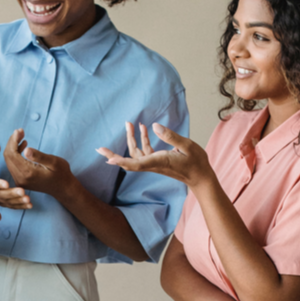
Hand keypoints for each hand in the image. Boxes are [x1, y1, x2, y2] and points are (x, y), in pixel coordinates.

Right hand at [0, 143, 31, 208]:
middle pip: (0, 194)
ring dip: (18, 202)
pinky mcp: (1, 202)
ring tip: (28, 200)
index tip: (6, 183)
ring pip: (7, 202)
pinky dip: (20, 206)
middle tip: (22, 192)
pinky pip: (11, 206)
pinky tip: (30, 205)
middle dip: (11, 194)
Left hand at [4, 128, 73, 197]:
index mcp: (28, 173)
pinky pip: (13, 165)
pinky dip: (16, 154)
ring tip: (22, 136)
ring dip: (13, 147)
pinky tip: (23, 146)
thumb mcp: (53, 162)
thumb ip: (39, 156)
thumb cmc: (61, 173)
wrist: (63, 188)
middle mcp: (21, 179)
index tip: (19, 131)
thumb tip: (26, 150)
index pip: (12, 154)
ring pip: (9, 161)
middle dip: (12, 142)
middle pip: (8, 157)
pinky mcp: (21, 181)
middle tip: (20, 131)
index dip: (13, 141)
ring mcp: (20, 181)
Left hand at [97, 122, 212, 188]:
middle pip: (129, 160)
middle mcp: (154, 164)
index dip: (121, 161)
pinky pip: (145, 151)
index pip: (135, 163)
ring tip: (129, 123)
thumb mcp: (187, 146)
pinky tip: (144, 128)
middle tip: (99, 148)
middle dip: (113, 155)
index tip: (108, 160)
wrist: (200, 177)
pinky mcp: (158, 160)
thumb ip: (170, 135)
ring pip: (136, 154)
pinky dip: (142, 140)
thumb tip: (153, 126)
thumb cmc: (196, 163)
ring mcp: (155, 163)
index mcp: (159, 161)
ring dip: (130, 139)